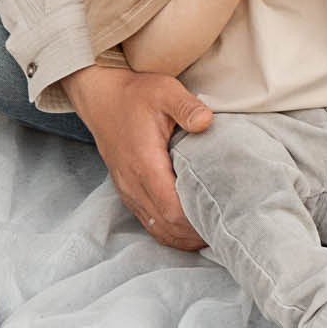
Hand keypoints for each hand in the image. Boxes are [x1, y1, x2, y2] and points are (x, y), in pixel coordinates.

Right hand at [63, 64, 212, 251]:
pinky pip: (149, 222)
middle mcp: (133, 184)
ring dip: (183, 236)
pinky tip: (188, 229)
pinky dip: (169, 231)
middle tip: (224, 229)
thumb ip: (187, 107)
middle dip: (194, 234)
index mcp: (145, 164)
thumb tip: (206, 121)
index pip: (171, 209)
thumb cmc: (136, 95)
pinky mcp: (127, 191)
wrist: (102, 98)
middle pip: (166, 226)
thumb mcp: (165, 91)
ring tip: (210, 232)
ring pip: (156, 229)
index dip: (196, 221)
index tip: (220, 219)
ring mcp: (128, 190)